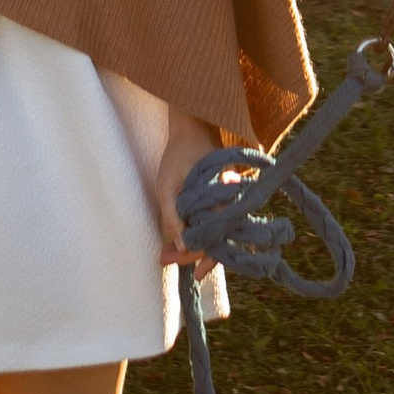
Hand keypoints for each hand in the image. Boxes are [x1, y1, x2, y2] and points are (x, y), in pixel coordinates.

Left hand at [155, 113, 222, 273]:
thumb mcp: (168, 185)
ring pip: (216, 233)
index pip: (212, 241)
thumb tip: (180, 248)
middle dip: (192, 255)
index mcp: (219, 203)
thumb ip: (172, 217)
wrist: (192, 128)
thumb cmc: (178, 155)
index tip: (175, 265)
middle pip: (216, 241)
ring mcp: (225, 201)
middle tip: (165, 261)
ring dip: (194, 245)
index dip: (195, 256)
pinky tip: (181, 237)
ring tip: (170, 255)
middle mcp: (228, 205)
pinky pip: (214, 221)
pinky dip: (198, 232)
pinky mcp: (220, 197)